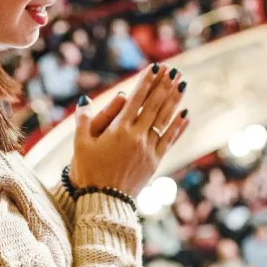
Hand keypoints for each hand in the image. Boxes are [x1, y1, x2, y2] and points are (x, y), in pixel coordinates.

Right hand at [69, 63, 189, 198]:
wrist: (104, 199)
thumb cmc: (88, 171)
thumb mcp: (80, 144)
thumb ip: (83, 120)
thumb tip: (85, 100)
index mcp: (118, 129)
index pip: (136, 99)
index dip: (147, 81)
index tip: (156, 67)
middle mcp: (136, 136)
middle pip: (154, 105)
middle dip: (165, 85)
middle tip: (175, 69)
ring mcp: (148, 148)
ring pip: (165, 120)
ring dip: (175, 101)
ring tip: (183, 84)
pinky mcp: (155, 161)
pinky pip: (169, 140)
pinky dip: (178, 126)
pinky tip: (185, 115)